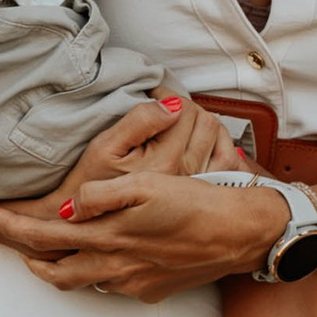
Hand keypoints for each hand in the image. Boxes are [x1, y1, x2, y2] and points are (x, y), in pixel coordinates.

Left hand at [0, 169, 282, 300]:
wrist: (244, 233)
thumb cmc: (199, 201)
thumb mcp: (148, 185)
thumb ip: (103, 195)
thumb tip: (69, 207)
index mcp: (110, 237)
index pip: (48, 237)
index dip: (17, 228)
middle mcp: (118, 267)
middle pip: (58, 274)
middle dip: (34, 260)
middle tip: (20, 246)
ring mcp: (136, 283)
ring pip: (87, 282)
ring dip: (67, 267)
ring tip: (59, 249)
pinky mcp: (156, 290)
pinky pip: (116, 285)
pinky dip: (101, 272)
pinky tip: (111, 256)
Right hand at [51, 93, 231, 203]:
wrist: (89, 222)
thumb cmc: (91, 184)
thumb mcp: (105, 147)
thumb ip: (140, 121)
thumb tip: (171, 104)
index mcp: (166, 162)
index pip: (185, 110)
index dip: (167, 95)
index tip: (152, 95)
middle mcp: (187, 174)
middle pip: (205, 122)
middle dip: (186, 107)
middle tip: (164, 108)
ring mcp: (198, 184)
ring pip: (218, 138)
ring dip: (202, 124)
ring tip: (179, 124)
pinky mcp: (200, 192)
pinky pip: (227, 161)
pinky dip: (218, 145)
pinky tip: (199, 143)